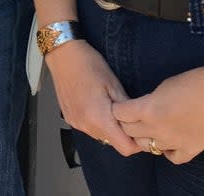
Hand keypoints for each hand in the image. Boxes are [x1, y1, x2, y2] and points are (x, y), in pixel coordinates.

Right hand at [46, 40, 139, 155]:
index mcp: (99, 118)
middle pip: (112, 142)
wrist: (63, 54)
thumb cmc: (90, 65)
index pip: (124, 148)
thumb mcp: (114, 84)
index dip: (136, 143)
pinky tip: (95, 103)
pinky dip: (96, 121)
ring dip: (108, 127)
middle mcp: (85, 126)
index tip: (140, 129)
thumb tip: (138, 122)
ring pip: (100, 135)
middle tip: (126, 113)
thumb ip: (127, 109)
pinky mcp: (69, 118)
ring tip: (110, 105)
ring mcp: (76, 123)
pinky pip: (88, 127)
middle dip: (122, 132)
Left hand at [112, 66, 203, 162]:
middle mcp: (156, 129)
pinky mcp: (190, 151)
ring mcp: (173, 143)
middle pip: (129, 132)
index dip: (119, 109)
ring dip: (146, 137)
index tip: (123, 106)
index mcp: (147, 110)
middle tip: (134, 117)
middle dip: (128, 123)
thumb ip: (149, 101)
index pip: (119, 114)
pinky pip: (171, 157)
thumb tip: (143, 109)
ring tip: (152, 128)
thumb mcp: (164, 86)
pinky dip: (168, 150)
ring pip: (147, 147)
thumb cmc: (194, 82)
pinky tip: (171, 141)